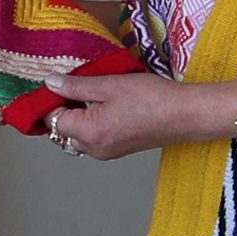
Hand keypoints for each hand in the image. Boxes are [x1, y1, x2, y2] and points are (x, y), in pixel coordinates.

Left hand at [41, 67, 215, 161]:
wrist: (186, 115)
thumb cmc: (152, 98)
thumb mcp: (110, 85)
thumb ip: (76, 86)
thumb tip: (50, 83)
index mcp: (89, 133)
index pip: (51, 119)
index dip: (50, 100)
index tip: (56, 83)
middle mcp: (94, 149)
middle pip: (62, 130)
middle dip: (63, 108)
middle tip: (76, 85)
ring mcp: (106, 152)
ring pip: (77, 134)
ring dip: (79, 116)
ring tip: (94, 94)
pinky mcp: (117, 150)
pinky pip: (93, 138)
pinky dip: (92, 122)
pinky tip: (107, 105)